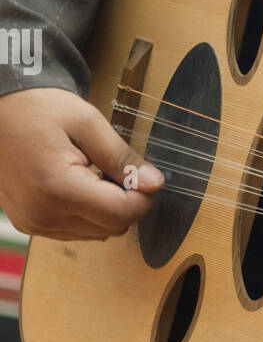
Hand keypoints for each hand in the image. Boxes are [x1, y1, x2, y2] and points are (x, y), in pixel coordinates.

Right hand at [0, 87, 163, 239]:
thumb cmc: (37, 108)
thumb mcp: (87, 123)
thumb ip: (121, 157)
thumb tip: (154, 183)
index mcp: (58, 189)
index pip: (122, 215)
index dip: (143, 197)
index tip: (142, 175)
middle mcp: (43, 215)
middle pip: (111, 228)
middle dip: (125, 202)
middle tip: (115, 169)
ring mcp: (33, 223)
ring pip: (95, 233)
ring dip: (105, 209)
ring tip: (92, 173)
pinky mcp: (28, 223)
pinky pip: (74, 230)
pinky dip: (86, 213)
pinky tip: (78, 184)